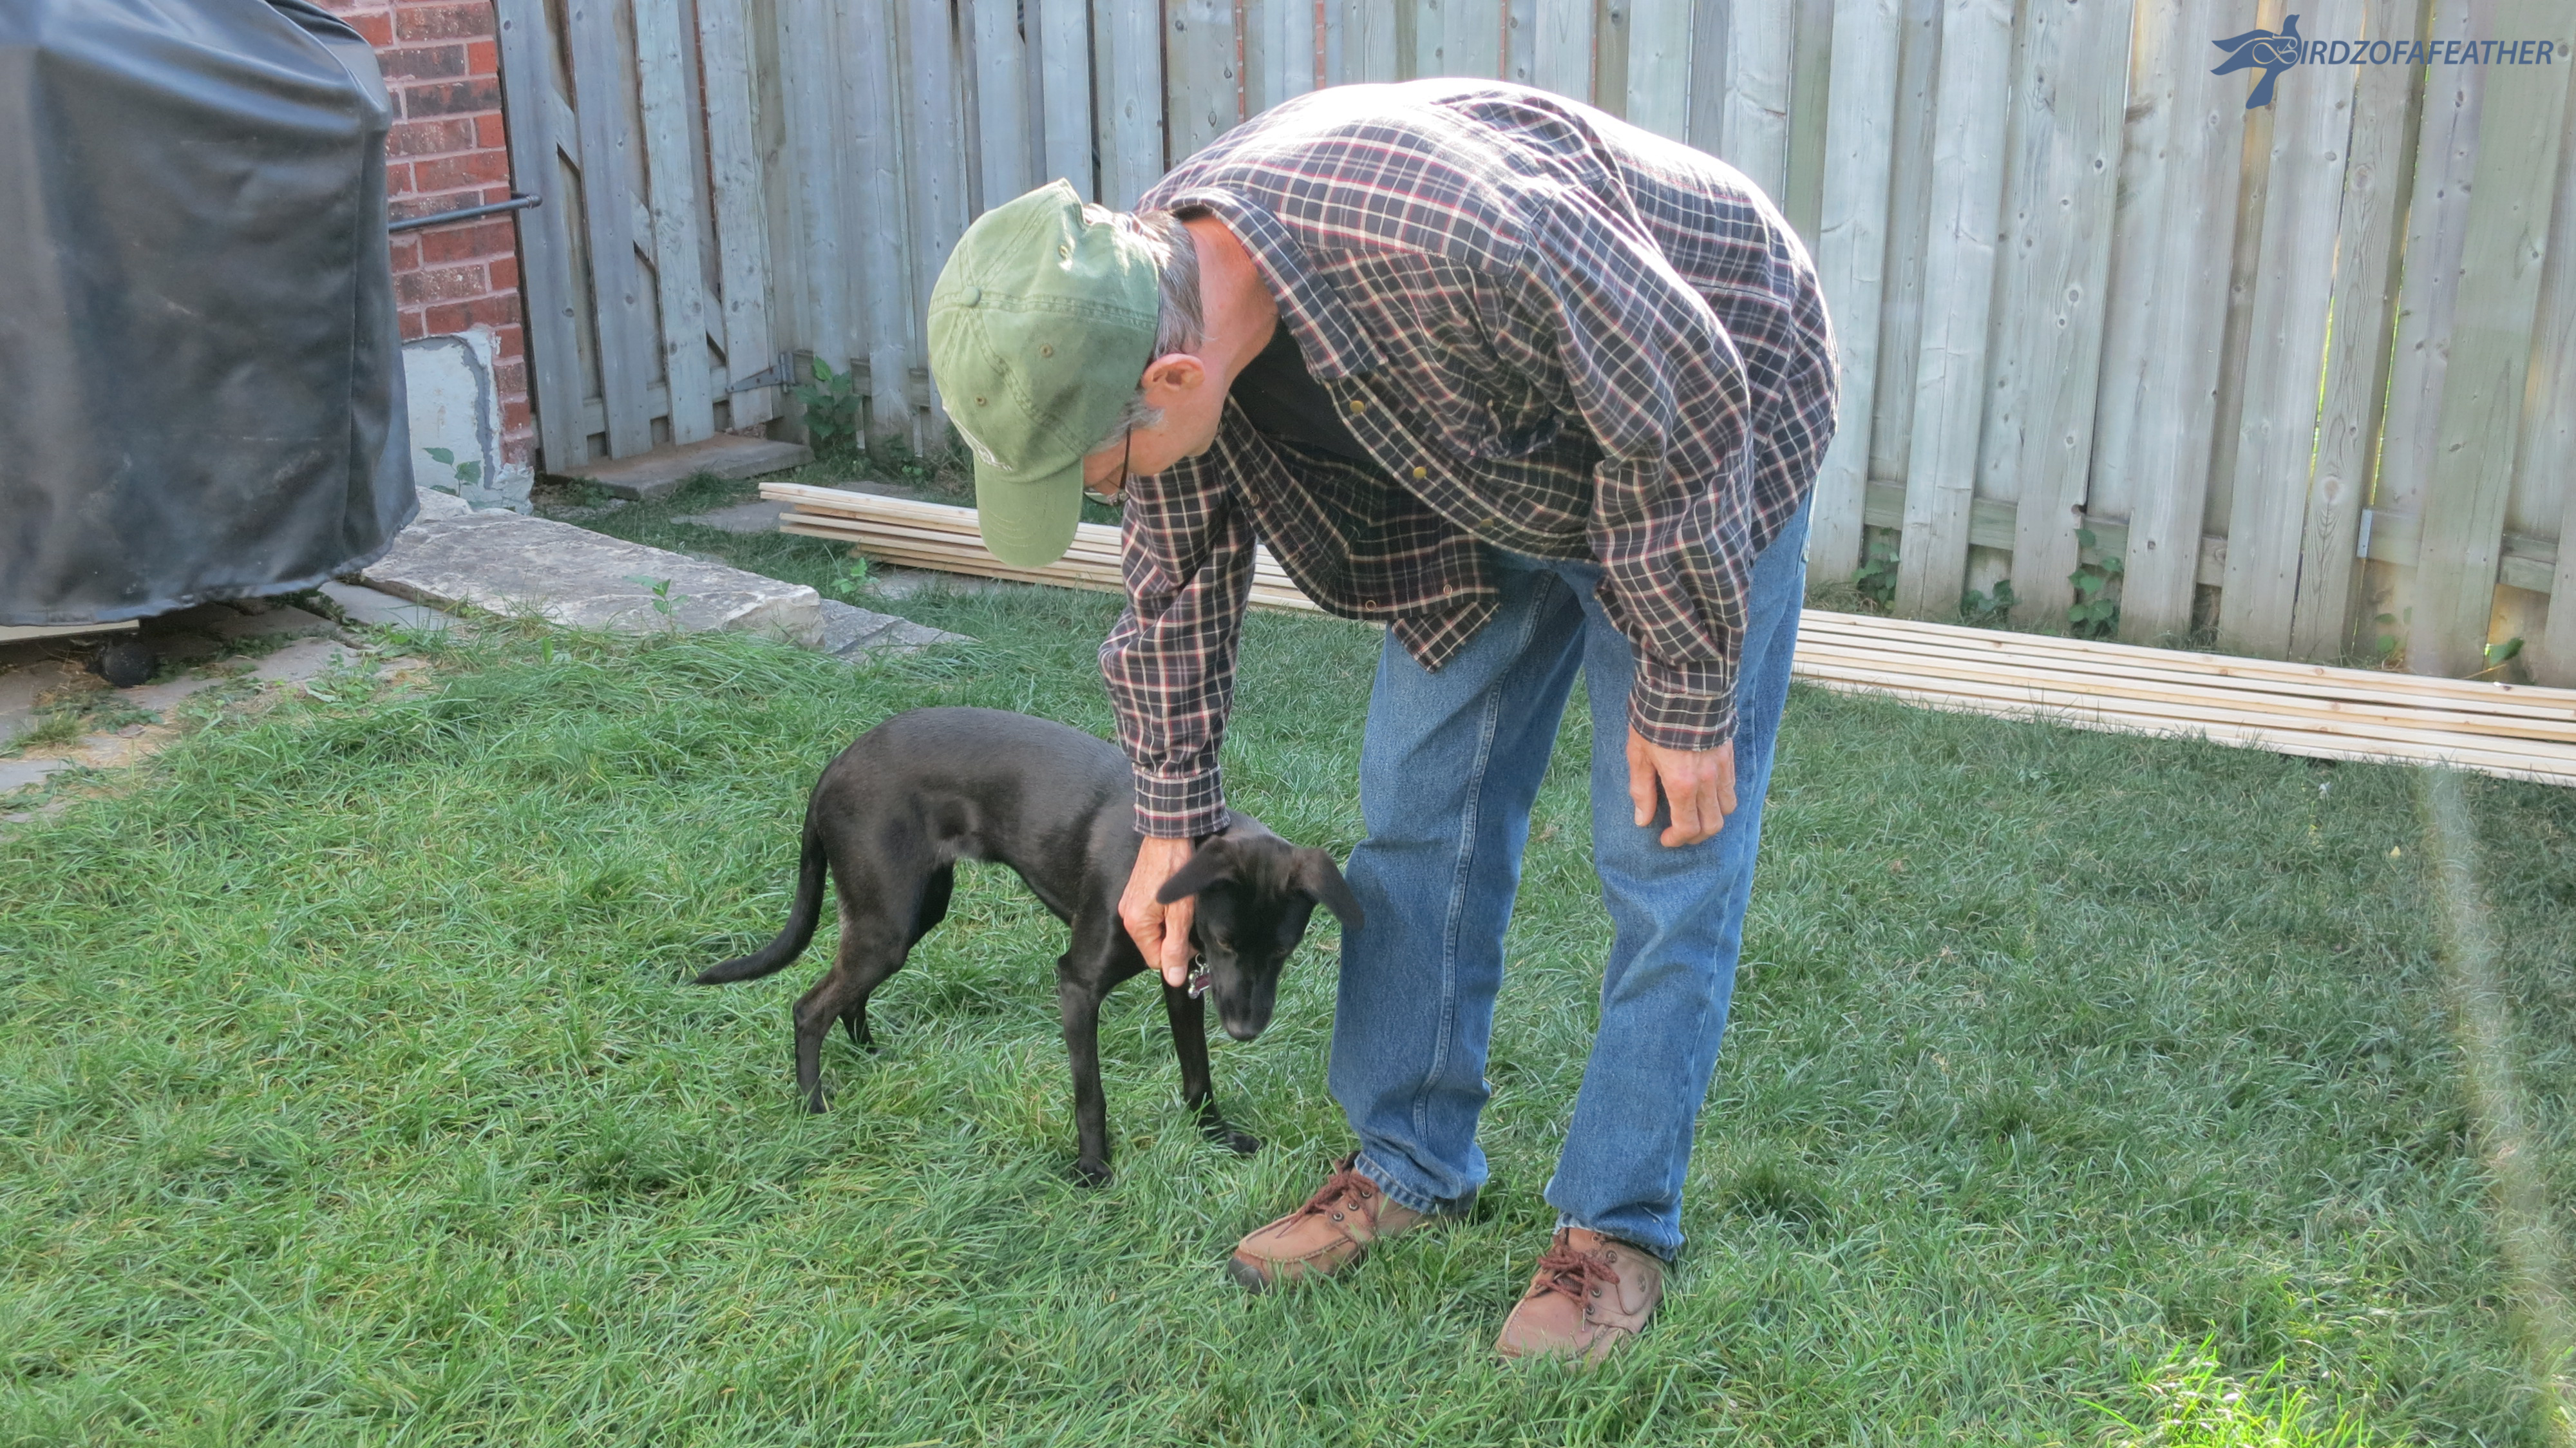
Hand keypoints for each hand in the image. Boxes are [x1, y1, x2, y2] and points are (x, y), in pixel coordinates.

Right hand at [1120, 835, 1199, 986]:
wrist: (1168, 833)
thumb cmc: (1176, 871)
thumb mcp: (1181, 914)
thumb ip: (1176, 948)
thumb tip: (1174, 979)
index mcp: (1135, 925)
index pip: (1156, 961)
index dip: (1177, 955)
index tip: (1192, 938)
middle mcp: (1127, 915)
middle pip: (1153, 945)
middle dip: (1173, 940)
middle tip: (1190, 920)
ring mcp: (1129, 902)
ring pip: (1154, 929)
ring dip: (1170, 925)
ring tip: (1184, 907)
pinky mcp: (1136, 891)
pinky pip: (1150, 914)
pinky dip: (1165, 913)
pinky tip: (1177, 899)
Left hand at [1625, 729, 1736, 847]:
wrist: (1683, 686)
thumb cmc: (1654, 721)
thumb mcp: (1638, 755)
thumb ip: (1642, 790)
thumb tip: (1642, 820)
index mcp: (1682, 784)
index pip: (1687, 827)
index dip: (1676, 840)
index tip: (1664, 839)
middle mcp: (1707, 781)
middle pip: (1712, 825)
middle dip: (1696, 836)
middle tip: (1680, 833)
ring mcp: (1722, 768)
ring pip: (1728, 808)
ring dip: (1713, 818)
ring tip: (1695, 814)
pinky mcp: (1729, 755)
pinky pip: (1732, 786)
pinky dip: (1722, 797)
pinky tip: (1706, 792)